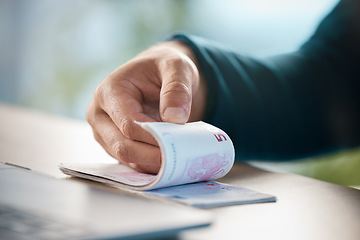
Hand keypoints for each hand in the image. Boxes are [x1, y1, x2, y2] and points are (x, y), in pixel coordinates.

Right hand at [86, 41, 206, 173]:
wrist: (157, 75)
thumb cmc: (164, 68)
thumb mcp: (176, 67)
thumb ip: (177, 89)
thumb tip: (174, 119)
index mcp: (109, 91)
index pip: (128, 124)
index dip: (154, 138)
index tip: (179, 145)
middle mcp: (99, 114)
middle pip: (123, 146)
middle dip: (154, 156)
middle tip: (183, 160)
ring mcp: (104, 132)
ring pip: (126, 159)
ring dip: (153, 163)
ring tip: (181, 161)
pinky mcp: (113, 144)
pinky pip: (131, 162)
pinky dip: (151, 165)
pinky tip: (171, 162)